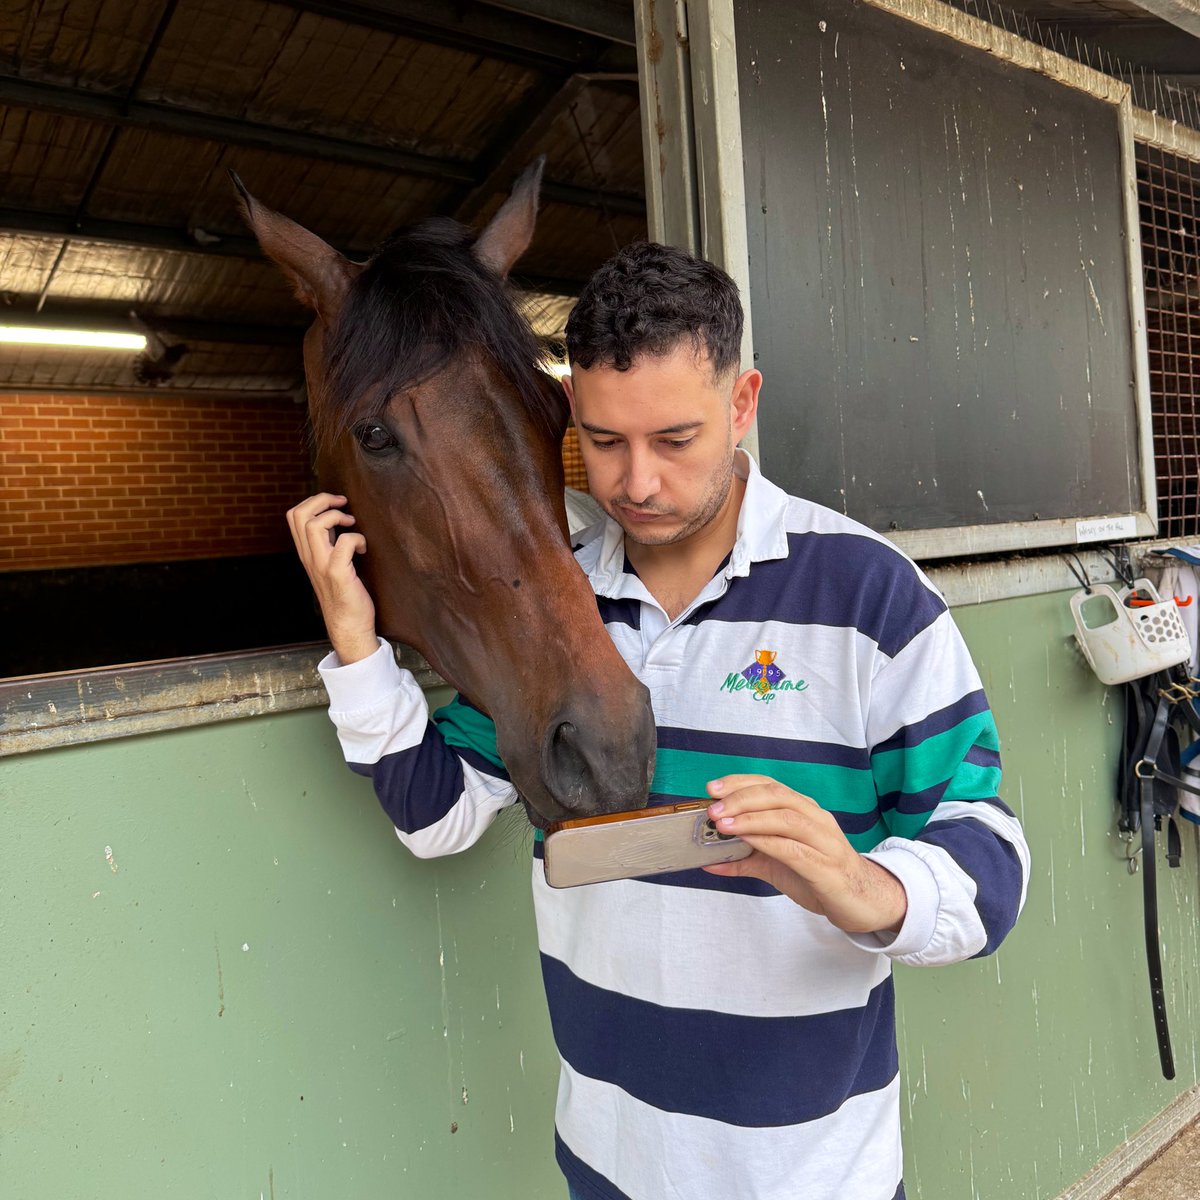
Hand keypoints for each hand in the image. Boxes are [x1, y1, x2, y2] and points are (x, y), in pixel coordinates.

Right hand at [286, 493, 378, 664]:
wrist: (348, 626)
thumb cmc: (345, 594)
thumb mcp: (330, 564)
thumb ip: (328, 544)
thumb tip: (336, 520)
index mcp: (306, 553)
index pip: (293, 516)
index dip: (314, 501)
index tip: (336, 504)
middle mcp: (309, 558)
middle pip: (298, 514)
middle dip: (322, 500)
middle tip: (343, 505)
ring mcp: (321, 565)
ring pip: (314, 525)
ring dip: (336, 516)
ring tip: (351, 523)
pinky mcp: (337, 574)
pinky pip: (344, 543)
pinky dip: (357, 538)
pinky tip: (363, 548)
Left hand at [704, 775, 906, 934]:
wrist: (862, 901)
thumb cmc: (819, 876)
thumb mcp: (776, 865)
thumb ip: (744, 860)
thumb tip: (708, 861)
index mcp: (804, 811)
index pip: (770, 785)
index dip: (740, 783)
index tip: (712, 789)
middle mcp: (816, 819)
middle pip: (777, 795)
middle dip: (741, 798)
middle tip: (713, 809)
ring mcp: (824, 841)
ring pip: (786, 818)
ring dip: (751, 818)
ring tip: (723, 825)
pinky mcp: (827, 867)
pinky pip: (795, 849)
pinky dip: (768, 843)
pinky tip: (748, 843)